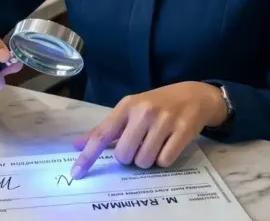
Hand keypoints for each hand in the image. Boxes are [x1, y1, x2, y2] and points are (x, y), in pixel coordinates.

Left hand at [70, 82, 226, 178]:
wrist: (193, 95)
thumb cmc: (156, 104)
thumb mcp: (129, 109)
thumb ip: (105, 128)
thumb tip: (77, 145)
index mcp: (127, 106)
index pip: (101, 134)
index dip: (87, 156)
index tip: (76, 173)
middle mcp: (144, 112)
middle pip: (123, 155)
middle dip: (129, 157)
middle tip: (139, 144)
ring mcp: (164, 121)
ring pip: (144, 161)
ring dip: (147, 159)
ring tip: (155, 143)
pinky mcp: (183, 131)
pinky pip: (164, 161)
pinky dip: (164, 159)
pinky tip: (168, 144)